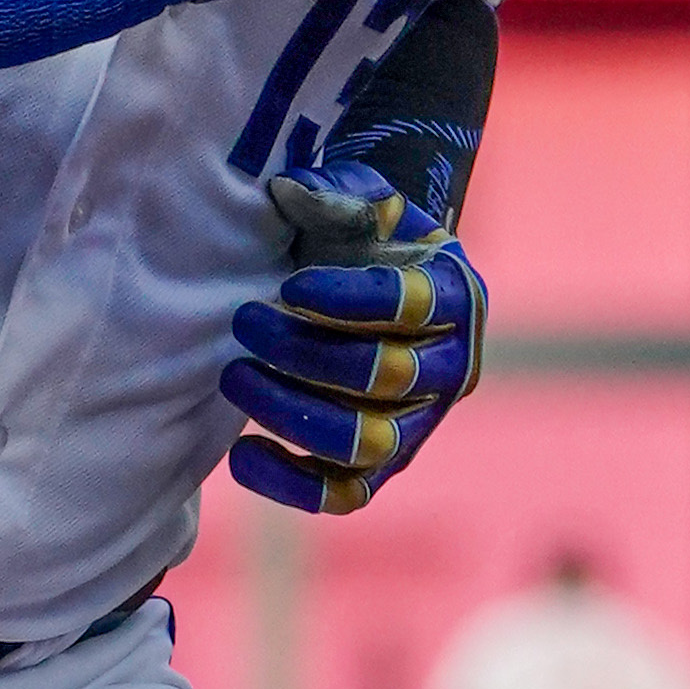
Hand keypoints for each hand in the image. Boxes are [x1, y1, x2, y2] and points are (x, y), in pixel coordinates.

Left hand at [221, 163, 485, 516]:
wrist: (355, 286)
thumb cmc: (355, 241)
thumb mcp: (354, 201)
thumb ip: (337, 191)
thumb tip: (291, 192)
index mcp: (454, 295)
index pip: (412, 306)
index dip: (351, 300)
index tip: (292, 284)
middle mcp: (450, 368)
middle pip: (384, 376)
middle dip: (303, 351)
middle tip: (243, 320)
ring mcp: (417, 427)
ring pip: (364, 442)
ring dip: (291, 411)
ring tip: (235, 375)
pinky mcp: (379, 470)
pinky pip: (344, 496)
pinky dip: (290, 484)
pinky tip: (241, 449)